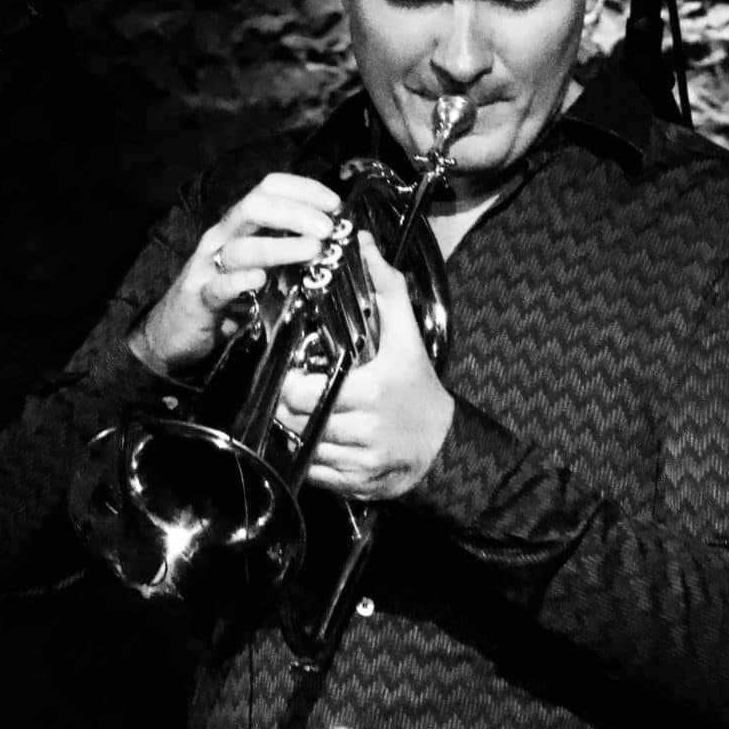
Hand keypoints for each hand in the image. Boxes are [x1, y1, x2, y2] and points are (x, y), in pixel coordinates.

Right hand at [129, 172, 342, 377]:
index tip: (335, 204)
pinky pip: (218, 287)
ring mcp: (208, 267)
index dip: (303, 188)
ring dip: (280, 246)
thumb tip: (334, 238)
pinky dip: (239, 281)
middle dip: (295, 212)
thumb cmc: (226, 293)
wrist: (174, 332)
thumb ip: (287, 247)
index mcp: (240, 224)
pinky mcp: (199, 300)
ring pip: (240, 247)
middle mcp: (222, 237)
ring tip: (312, 250)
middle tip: (326, 229)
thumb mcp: (259, 263)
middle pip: (255, 207)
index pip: (269, 188)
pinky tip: (260, 280)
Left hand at [276, 231, 454, 501]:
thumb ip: (384, 285)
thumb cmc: (416, 380)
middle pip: (296, 422)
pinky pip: (312, 474)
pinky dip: (305, 458)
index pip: (303, 394)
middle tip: (287, 389)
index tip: (289, 368)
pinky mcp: (353, 485)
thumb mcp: (405, 331)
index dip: (288, 382)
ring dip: (293, 432)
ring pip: (300, 450)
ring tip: (297, 412)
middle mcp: (363, 431)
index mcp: (371, 392)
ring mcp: (357, 462)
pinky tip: (313, 438)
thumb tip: (363, 243)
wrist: (442, 442)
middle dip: (286, 406)